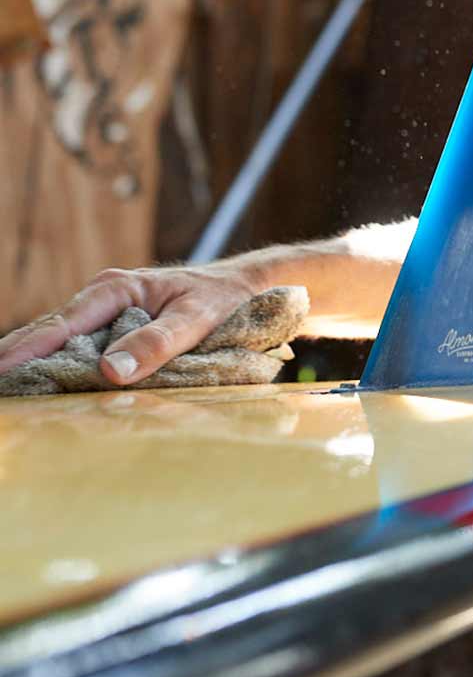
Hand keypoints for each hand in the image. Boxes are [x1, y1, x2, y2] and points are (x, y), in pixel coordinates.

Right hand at [0, 266, 263, 385]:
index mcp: (117, 288)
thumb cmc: (223, 300)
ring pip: (60, 341)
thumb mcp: (196, 320)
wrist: (244, 288)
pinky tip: (40, 384)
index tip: (0, 368)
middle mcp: (103, 297)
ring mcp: (105, 312)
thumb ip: (157, 343)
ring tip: (9, 388)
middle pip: (50, 332)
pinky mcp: (112, 328)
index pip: (62, 324)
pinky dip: (58, 365)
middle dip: (17, 357)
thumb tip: (111, 371)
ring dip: (35, 364)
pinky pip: (79, 348)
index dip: (26, 349)